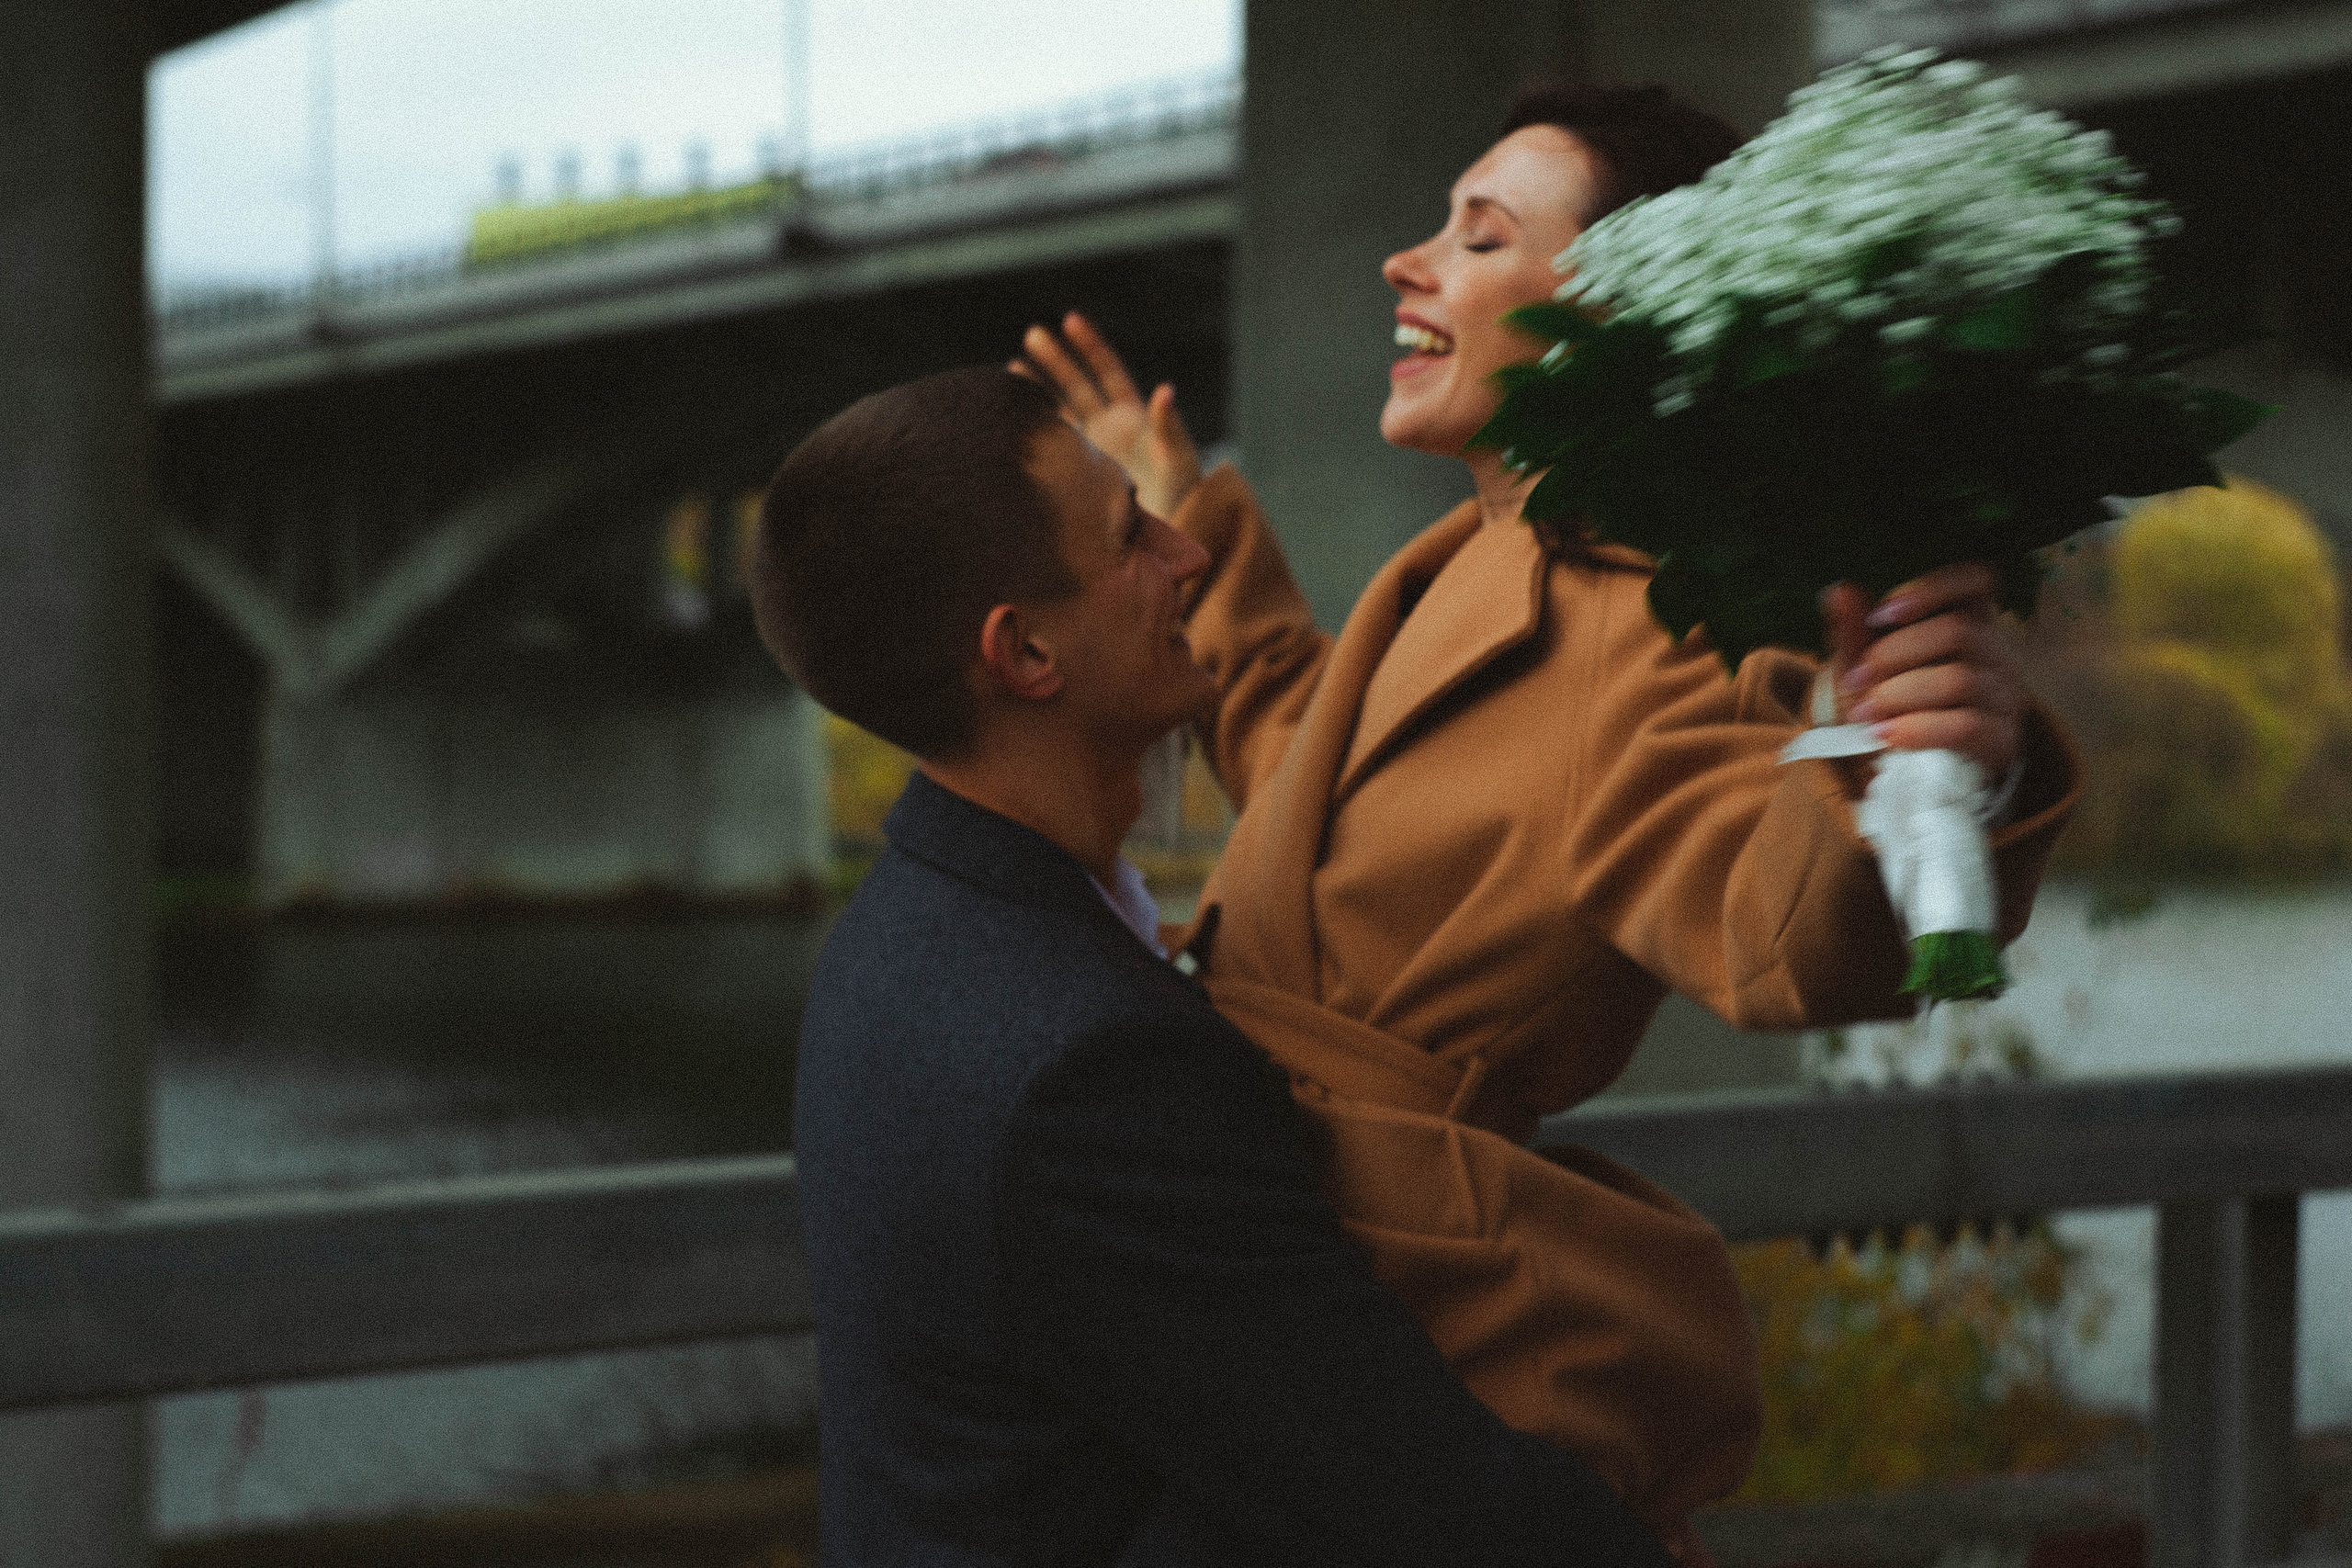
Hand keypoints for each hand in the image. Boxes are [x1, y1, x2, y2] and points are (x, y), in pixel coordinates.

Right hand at [1012, 311, 1203, 517]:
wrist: (1166, 535)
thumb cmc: (1182, 494)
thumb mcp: (1178, 457)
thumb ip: (1168, 425)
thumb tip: (1165, 389)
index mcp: (1133, 416)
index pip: (1107, 372)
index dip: (1090, 346)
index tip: (1070, 321)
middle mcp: (1108, 429)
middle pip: (1078, 385)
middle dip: (1056, 359)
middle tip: (1032, 334)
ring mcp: (1090, 450)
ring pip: (1059, 411)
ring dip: (1038, 389)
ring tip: (1011, 369)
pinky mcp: (1077, 473)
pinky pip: (1052, 444)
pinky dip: (1035, 428)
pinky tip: (1013, 416)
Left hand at [1821, 563, 2022, 783]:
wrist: (1914, 771)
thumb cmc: (1894, 705)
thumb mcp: (1868, 669)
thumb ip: (1855, 633)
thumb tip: (1838, 592)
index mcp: (1969, 623)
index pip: (1976, 582)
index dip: (1933, 589)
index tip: (1881, 613)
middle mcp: (1995, 654)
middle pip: (1959, 632)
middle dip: (1895, 654)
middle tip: (1856, 680)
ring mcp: (2004, 697)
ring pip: (1960, 679)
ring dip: (1901, 693)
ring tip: (1864, 713)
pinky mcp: (2001, 740)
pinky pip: (1967, 726)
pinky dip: (1919, 728)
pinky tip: (1887, 734)